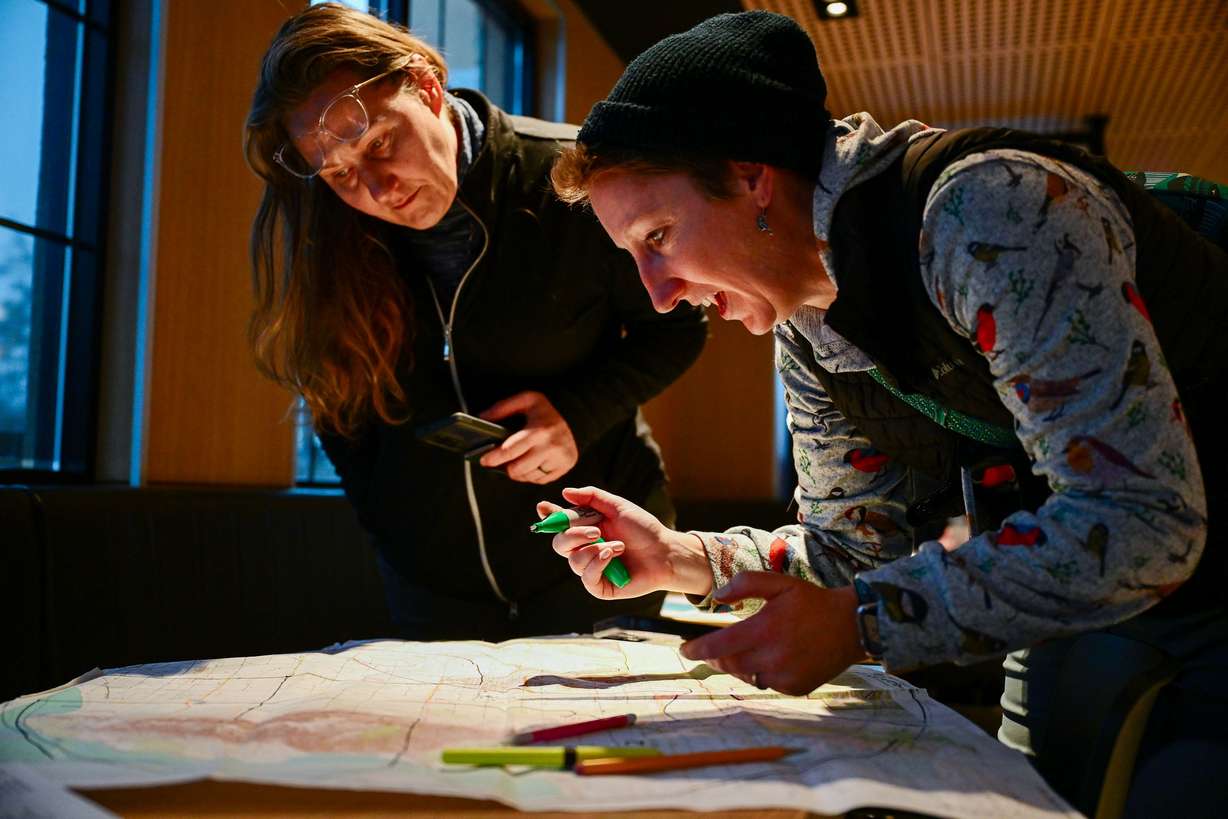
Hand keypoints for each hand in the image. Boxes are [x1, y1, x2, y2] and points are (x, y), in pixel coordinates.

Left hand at [478, 391, 577, 483]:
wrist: (576, 419)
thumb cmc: (545, 412)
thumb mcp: (526, 400)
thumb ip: (503, 407)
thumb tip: (482, 418)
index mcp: (539, 430)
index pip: (511, 451)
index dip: (494, 457)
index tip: (484, 461)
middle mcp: (551, 447)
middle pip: (517, 470)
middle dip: (507, 466)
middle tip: (504, 460)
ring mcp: (560, 459)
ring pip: (527, 477)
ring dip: (520, 471)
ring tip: (522, 458)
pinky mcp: (564, 468)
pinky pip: (539, 480)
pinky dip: (532, 474)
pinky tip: (533, 461)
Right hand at [537, 486, 712, 600]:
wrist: (664, 552)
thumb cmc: (643, 529)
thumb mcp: (618, 507)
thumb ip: (591, 497)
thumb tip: (565, 492)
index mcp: (586, 528)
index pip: (561, 523)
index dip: (549, 516)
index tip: (543, 507)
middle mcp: (585, 548)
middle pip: (559, 543)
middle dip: (574, 535)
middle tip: (596, 531)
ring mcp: (591, 567)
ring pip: (572, 560)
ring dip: (595, 550)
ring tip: (618, 546)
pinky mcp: (599, 585)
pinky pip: (586, 576)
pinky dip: (598, 563)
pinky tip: (614, 556)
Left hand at [679, 573, 862, 695]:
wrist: (851, 626)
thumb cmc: (812, 602)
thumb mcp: (780, 583)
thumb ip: (745, 584)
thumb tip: (717, 598)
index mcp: (765, 630)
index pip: (718, 646)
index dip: (697, 650)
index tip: (684, 650)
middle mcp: (772, 657)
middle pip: (728, 664)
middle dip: (714, 657)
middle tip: (709, 649)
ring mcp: (784, 676)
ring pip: (745, 676)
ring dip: (737, 665)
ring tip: (743, 649)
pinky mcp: (794, 688)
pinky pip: (766, 683)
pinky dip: (760, 672)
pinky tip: (769, 658)